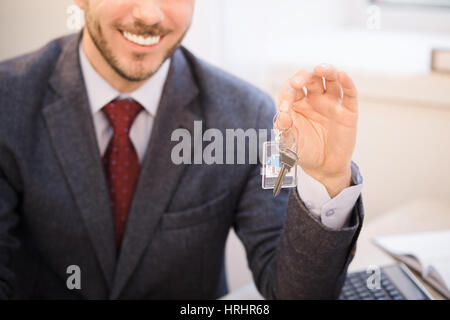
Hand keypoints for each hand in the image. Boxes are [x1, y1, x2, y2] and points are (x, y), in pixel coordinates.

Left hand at [274, 64, 358, 196]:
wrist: (323, 167)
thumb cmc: (304, 152)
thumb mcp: (289, 143)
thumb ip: (284, 130)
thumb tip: (281, 116)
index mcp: (296, 104)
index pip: (290, 90)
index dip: (286, 94)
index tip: (284, 109)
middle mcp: (313, 99)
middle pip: (309, 78)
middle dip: (303, 77)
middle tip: (297, 82)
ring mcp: (331, 103)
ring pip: (330, 79)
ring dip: (326, 70)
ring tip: (320, 68)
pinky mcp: (347, 110)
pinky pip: (348, 93)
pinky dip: (346, 82)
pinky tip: (341, 75)